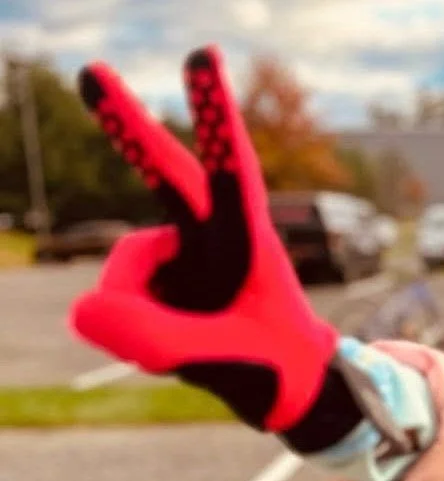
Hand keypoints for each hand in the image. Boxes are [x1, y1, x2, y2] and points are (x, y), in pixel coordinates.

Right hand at [70, 45, 358, 451]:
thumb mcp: (229, 362)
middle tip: (93, 72)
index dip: (216, 117)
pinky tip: (176, 342)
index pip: (234, 173)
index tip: (204, 57)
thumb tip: (84, 312)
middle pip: (167, 175)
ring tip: (194, 346)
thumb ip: (162, 341)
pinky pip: (118, 305)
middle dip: (128, 125)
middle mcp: (211, 239)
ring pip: (124, 280)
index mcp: (250, 243)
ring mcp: (181, 258)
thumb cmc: (276, 367)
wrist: (288, 388)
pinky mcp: (157, 280)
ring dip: (140, 319)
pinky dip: (135, 331)